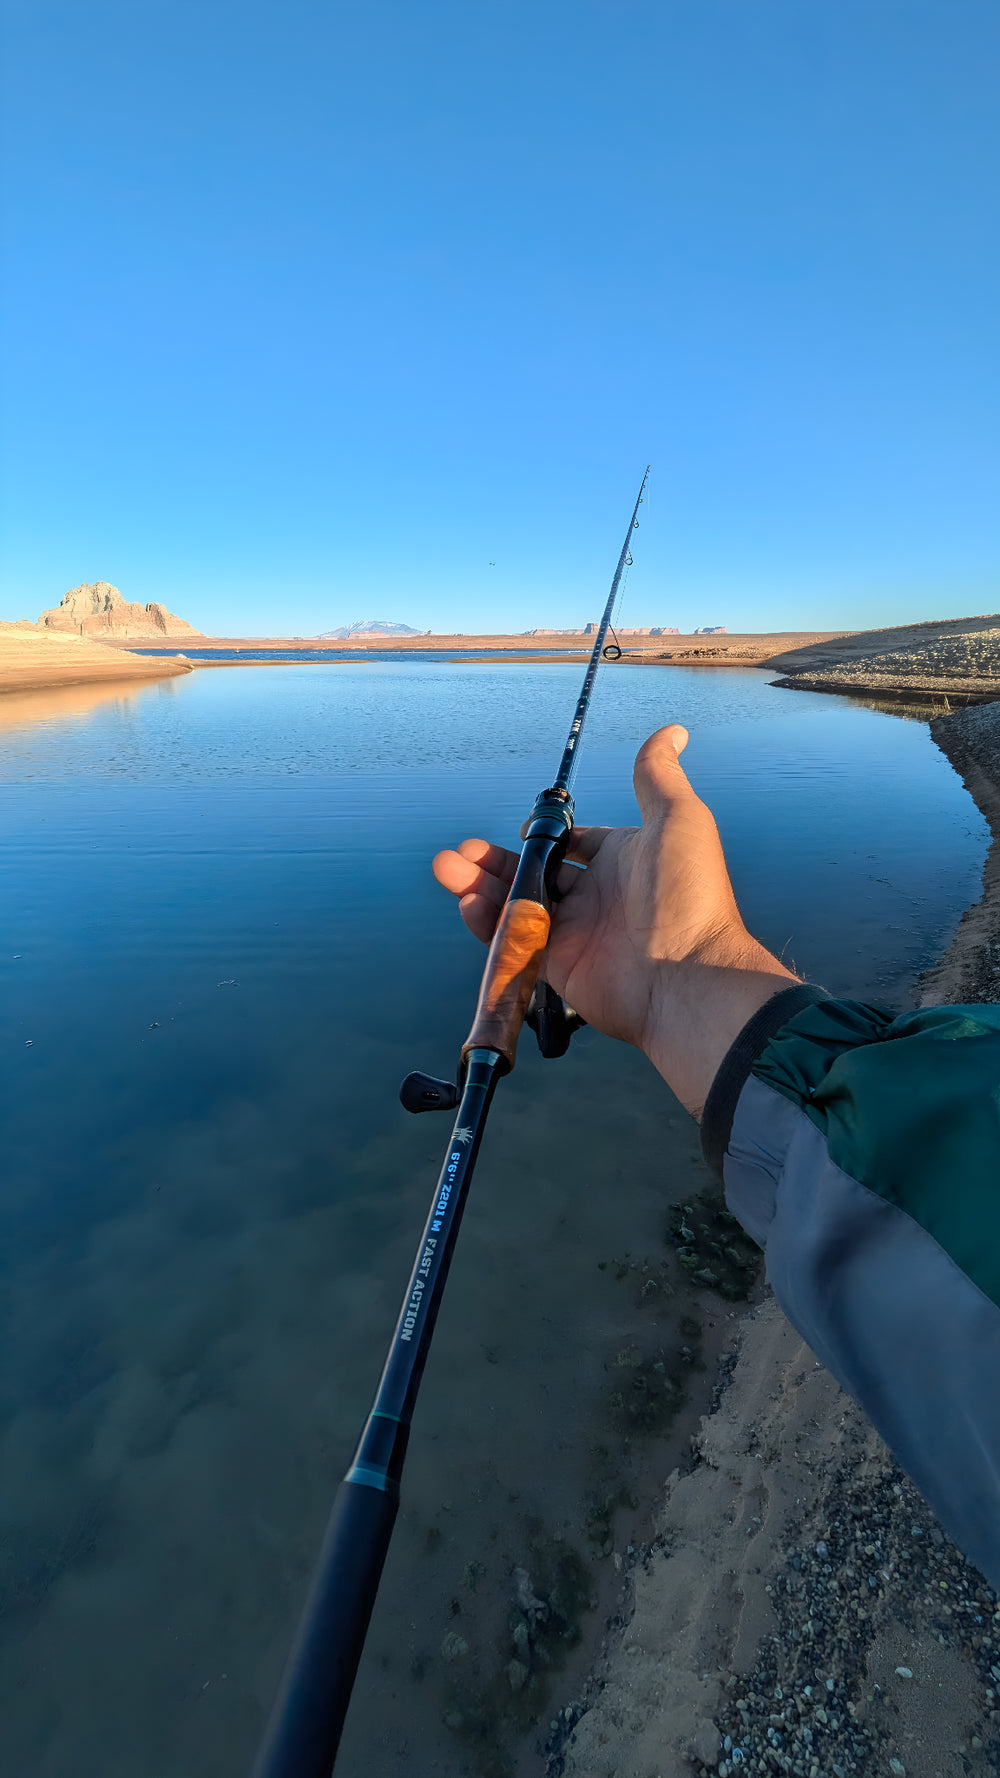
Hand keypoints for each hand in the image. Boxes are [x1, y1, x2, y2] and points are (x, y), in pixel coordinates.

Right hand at [432, 724, 797, 1116]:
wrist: (688, 975)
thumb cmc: (689, 894)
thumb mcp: (677, 818)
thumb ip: (657, 776)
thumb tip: (673, 731)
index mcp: (621, 860)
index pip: (571, 843)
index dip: (544, 836)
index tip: (523, 829)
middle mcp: (596, 896)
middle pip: (534, 872)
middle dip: (494, 860)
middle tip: (461, 851)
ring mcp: (575, 933)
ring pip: (516, 904)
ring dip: (479, 885)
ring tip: (446, 868)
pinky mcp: (558, 967)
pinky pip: (514, 941)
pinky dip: (488, 923)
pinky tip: (467, 901)